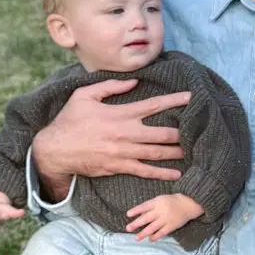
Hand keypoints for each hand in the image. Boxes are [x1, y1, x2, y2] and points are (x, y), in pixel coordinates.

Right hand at [31, 79, 191, 196]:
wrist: (55, 150)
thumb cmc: (69, 121)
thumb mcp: (84, 95)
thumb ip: (110, 86)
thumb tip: (133, 81)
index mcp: (120, 114)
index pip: (153, 105)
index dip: (174, 101)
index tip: (190, 97)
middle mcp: (125, 133)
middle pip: (162, 132)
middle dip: (182, 132)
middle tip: (199, 129)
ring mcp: (123, 152)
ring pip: (157, 153)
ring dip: (177, 152)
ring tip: (194, 151)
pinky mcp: (118, 167)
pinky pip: (145, 171)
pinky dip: (162, 172)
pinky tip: (177, 173)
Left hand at [125, 192, 204, 241]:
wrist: (188, 204)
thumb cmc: (172, 201)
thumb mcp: (160, 199)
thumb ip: (150, 206)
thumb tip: (140, 214)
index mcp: (157, 202)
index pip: (144, 206)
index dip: (136, 210)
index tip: (128, 215)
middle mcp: (160, 211)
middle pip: (146, 218)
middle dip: (136, 224)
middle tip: (128, 228)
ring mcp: (166, 219)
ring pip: (153, 227)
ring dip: (144, 233)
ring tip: (136, 238)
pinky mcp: (171, 226)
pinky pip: (162, 232)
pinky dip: (155, 236)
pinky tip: (150, 240)